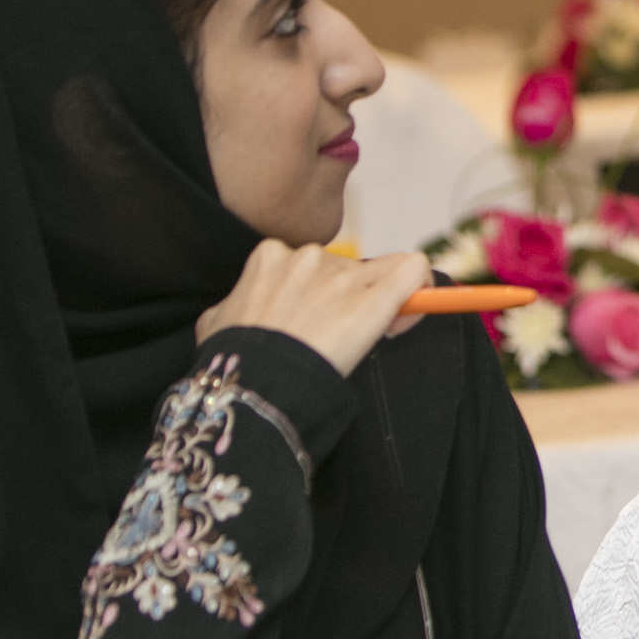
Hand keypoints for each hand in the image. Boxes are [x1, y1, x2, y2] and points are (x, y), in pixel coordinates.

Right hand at [197, 241, 434, 376]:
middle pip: (347, 270)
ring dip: (383, 299)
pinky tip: (415, 309)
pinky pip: (413, 270)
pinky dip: (421, 286)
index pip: (312, 266)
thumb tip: (241, 306)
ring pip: (383, 271)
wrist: (257, 381)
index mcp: (271, 256)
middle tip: (343, 337)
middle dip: (352, 300)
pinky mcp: (375, 296)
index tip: (323, 321)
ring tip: (373, 334)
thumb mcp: (218, 320)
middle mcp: (309, 257)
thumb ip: (236, 302)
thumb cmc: (233, 358)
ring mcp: (343, 275)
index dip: (323, 293)